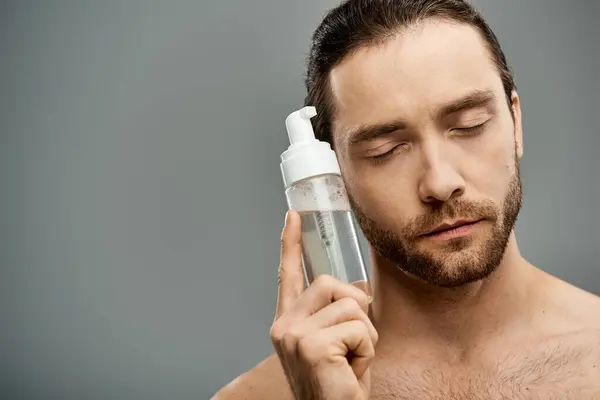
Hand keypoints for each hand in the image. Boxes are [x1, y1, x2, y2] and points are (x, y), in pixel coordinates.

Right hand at [270, 211, 377, 399]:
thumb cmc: (339, 384)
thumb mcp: (338, 344)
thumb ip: (337, 314)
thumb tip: (358, 289)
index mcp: (289, 323)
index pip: (289, 275)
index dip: (291, 243)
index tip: (292, 216)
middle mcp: (284, 326)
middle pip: (330, 283)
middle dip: (355, 309)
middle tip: (353, 345)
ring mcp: (295, 335)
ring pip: (350, 305)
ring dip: (364, 334)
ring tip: (352, 361)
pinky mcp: (312, 346)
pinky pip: (358, 327)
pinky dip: (366, 349)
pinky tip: (352, 370)